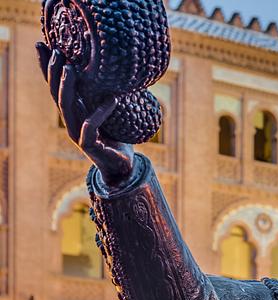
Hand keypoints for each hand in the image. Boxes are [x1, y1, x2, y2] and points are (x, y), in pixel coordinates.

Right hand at [36, 42, 134, 186]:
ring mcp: (78, 134)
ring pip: (67, 108)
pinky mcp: (90, 146)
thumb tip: (107, 67)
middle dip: (53, 72)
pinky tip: (111, 100)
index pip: (57, 86)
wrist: (122, 166)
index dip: (48, 67)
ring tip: (70, 69)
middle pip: (57, 93)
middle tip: (55, 51)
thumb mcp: (108, 110)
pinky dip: (100, 114)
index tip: (42, 44)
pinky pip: (91, 128)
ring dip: (67, 88)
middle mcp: (72, 121)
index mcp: (75, 111)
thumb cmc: (116, 136)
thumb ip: (101, 93)